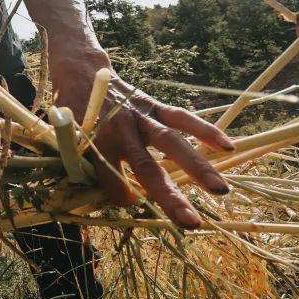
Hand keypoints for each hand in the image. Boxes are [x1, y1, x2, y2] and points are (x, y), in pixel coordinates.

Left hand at [54, 54, 234, 228]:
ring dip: (198, 167)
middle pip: (147, 168)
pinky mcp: (154, 105)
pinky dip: (205, 130)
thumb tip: (108, 200)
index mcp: (94, 143)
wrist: (82, 74)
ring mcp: (140, 117)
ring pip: (172, 143)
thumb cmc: (76, 117)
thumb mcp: (71, 142)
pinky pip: (182, 117)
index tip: (128, 202)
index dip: (119, 194)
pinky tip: (227, 146)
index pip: (110, 179)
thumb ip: (85, 170)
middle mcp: (120, 131)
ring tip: (220, 189)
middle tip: (192, 224)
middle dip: (170, 197)